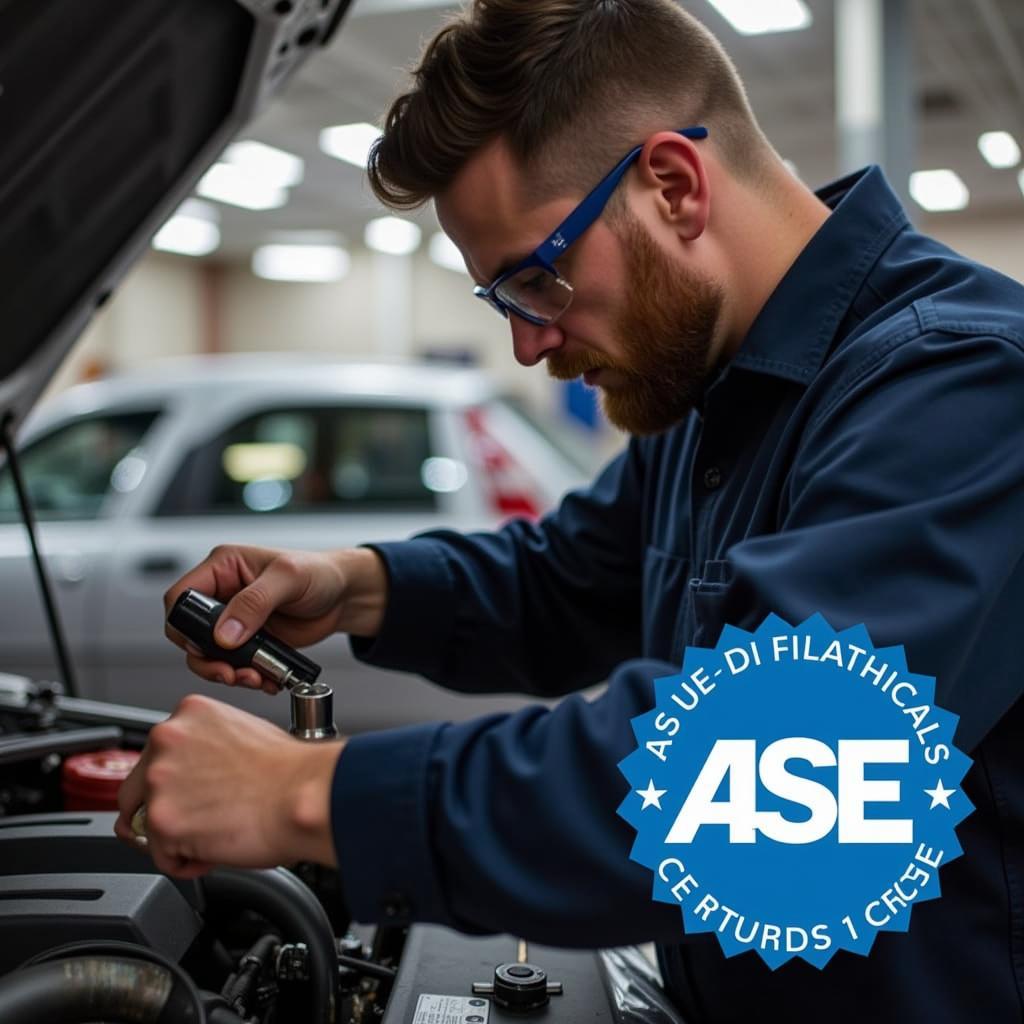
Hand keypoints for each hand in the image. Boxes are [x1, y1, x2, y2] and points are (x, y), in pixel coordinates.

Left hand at [114, 694, 342, 877]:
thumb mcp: (245, 732)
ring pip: (146, 826)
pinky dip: (186, 862)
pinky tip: (216, 850)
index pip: (157, 755)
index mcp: (189, 714)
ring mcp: (159, 781)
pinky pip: (162, 857)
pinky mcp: (162, 821)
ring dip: (174, 838)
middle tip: (199, 821)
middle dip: (164, 811)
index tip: (195, 794)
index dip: (177, 783)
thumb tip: (200, 773)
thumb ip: (208, 747)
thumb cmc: (291, 771)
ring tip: (213, 836)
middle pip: (136, 789)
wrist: (305, 795)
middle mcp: (166, 740)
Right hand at [164, 544, 386, 690]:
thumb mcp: (288, 578)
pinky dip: (246, 677)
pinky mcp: (249, 642)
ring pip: (209, 655)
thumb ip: (254, 602)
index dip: (184, 624)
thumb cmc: (319, 573)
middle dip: (206, 658)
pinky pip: (234, 665)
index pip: (182, 596)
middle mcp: (223, 594)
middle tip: (229, 672)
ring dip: (227, 672)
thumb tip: (224, 633)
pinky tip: (266, 679)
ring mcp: (234, 621)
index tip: (204, 645)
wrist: (344, 596)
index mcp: (223, 567)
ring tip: (254, 678)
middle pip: (188, 633)